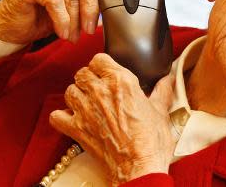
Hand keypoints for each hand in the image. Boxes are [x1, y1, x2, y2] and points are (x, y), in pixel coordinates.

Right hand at [0, 0, 116, 43]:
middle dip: (93, 8)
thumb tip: (116, 5)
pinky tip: (63, 32)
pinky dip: (62, 20)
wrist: (14, 27)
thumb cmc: (47, 16)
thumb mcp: (76, 6)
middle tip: (90, 29)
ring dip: (76, 20)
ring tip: (74, 35)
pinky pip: (55, 0)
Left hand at [49, 53, 174, 185]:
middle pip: (82, 73)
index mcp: (122, 82)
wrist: (139, 166)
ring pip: (69, 91)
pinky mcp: (76, 129)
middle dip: (89, 78)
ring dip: (76, 94)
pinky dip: (62, 116)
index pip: (100, 59)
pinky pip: (57, 116)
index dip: (103, 65)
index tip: (107, 71)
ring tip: (86, 101)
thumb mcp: (161, 110)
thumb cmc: (152, 140)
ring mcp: (85, 110)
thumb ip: (162, 90)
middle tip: (98, 87)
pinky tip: (73, 118)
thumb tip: (168, 78)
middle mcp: (100, 91)